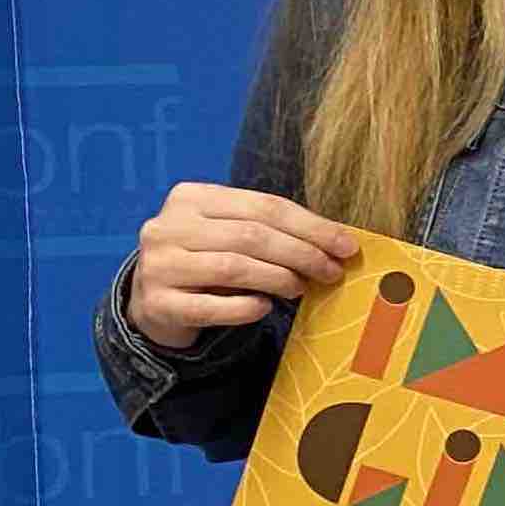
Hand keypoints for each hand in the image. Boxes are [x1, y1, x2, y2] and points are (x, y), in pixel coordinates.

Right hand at [128, 184, 356, 349]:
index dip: (312, 226)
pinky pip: (212, 307)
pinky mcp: (157, 303)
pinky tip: (264, 307)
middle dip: (302, 254)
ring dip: (279, 278)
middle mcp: (167, 226)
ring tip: (301, 288)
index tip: (348, 246)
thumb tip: (339, 241)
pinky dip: (246, 308)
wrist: (156, 299)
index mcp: (191, 197)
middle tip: (332, 272)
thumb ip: (274, 230)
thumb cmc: (208, 259)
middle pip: (252, 235)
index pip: (264, 206)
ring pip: (234, 267)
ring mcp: (157, 265)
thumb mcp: (233, 234)